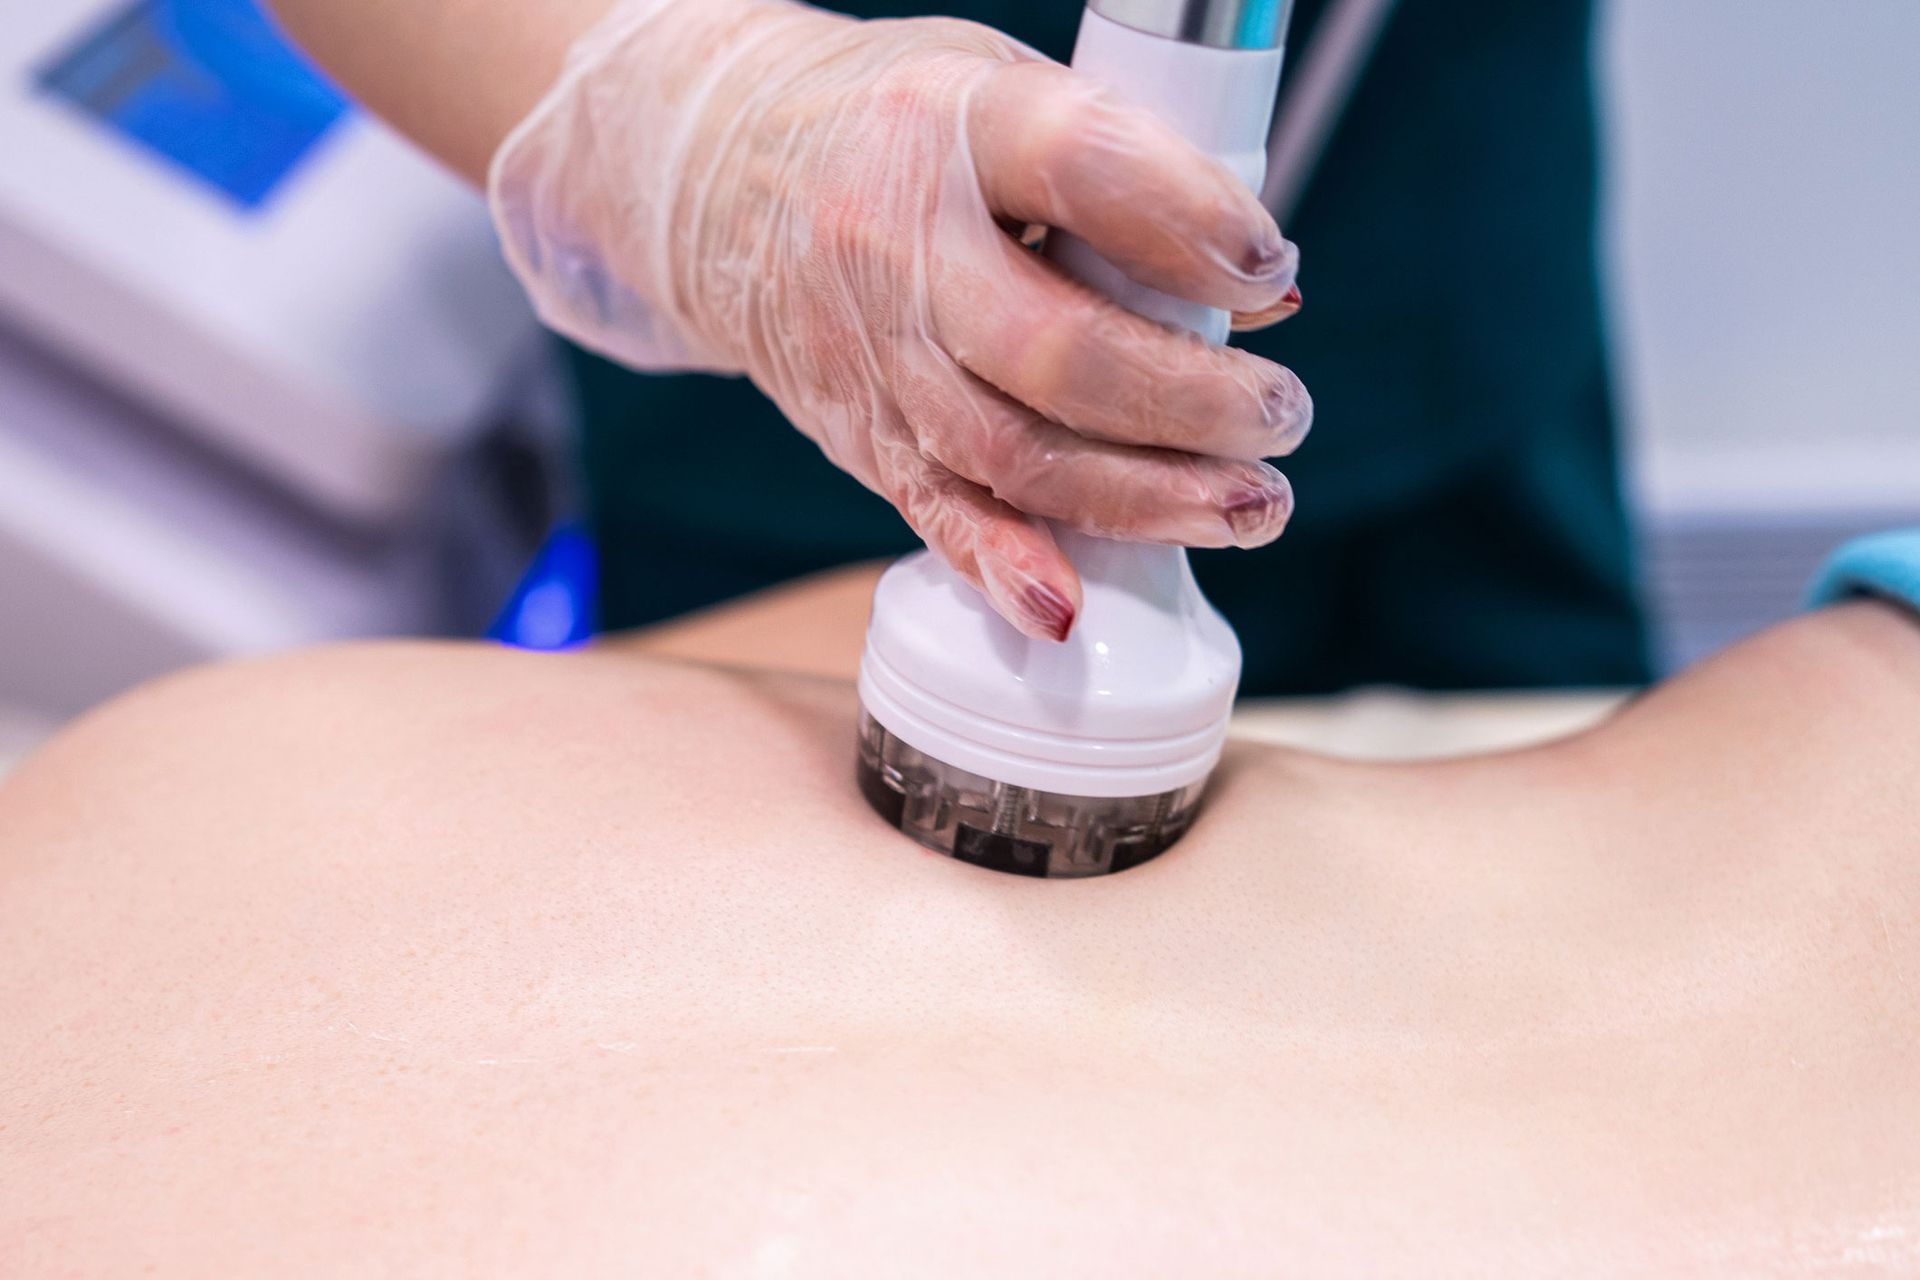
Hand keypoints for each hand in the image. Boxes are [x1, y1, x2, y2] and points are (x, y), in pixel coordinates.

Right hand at [490, 0, 1309, 639]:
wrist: (718, 178)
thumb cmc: (894, 129)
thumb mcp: (998, 87)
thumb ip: (1124, 170)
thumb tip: (1258, 292)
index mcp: (951, 123)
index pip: (1086, 170)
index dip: (1194, 226)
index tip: (1271, 272)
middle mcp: (897, 244)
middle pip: (1061, 352)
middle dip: (1196, 404)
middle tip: (1280, 419)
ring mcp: (872, 353)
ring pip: (1014, 452)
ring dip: (1147, 499)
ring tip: (1250, 507)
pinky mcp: (858, 434)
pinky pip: (935, 513)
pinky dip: (1004, 567)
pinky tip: (1071, 608)